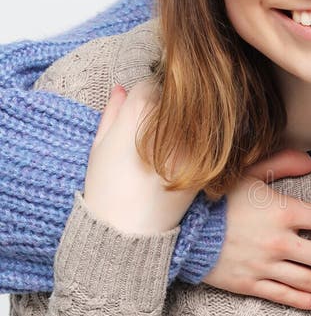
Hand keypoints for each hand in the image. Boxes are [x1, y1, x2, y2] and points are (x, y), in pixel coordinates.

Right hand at [84, 83, 195, 233]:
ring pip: (196, 116)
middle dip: (167, 109)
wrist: (130, 231)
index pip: (149, 84)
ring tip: (169, 148)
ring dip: (187, 125)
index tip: (140, 112)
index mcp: (140, 111)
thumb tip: (121, 88)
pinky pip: (208, 141)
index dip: (143, 97)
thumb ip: (112, 112)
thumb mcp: (99, 147)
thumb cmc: (107, 190)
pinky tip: (181, 162)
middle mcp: (170, 122)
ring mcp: (193, 141)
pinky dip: (200, 146)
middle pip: (175, 98)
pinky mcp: (207, 161)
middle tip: (157, 130)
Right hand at [203, 149, 310, 309]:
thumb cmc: (217, 196)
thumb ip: (288, 162)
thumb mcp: (251, 172)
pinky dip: (305, 302)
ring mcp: (264, 266)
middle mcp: (278, 242)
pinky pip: (283, 296)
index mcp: (283, 212)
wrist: (178, 227)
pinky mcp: (249, 284)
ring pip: (310, 282)